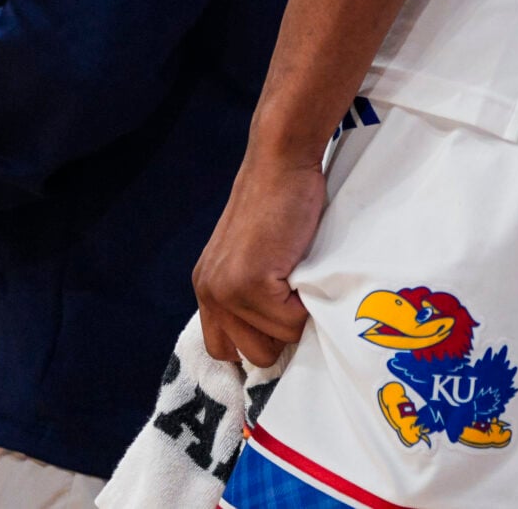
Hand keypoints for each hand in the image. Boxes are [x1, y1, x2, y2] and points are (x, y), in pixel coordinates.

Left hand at [193, 145, 325, 368]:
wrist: (281, 163)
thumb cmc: (281, 199)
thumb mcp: (256, 251)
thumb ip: (254, 287)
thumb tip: (280, 328)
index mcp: (208, 288)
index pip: (226, 348)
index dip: (262, 340)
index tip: (288, 322)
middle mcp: (210, 294)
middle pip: (250, 354)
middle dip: (282, 336)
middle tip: (301, 302)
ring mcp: (227, 291)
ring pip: (273, 342)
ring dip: (296, 322)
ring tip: (305, 285)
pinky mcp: (251, 284)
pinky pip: (291, 322)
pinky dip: (309, 306)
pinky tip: (308, 273)